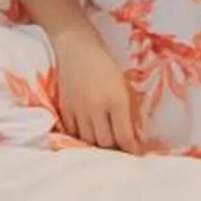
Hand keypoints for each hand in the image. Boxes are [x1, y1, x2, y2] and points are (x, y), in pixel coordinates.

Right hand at [54, 35, 140, 152]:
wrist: (76, 46)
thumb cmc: (106, 64)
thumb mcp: (124, 85)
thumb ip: (130, 112)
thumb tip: (135, 137)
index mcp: (116, 100)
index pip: (125, 136)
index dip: (132, 149)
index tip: (136, 153)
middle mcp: (96, 108)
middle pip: (105, 143)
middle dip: (115, 149)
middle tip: (121, 148)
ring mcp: (78, 109)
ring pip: (88, 140)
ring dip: (98, 144)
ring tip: (105, 143)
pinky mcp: (64, 108)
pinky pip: (73, 132)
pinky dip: (82, 136)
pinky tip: (88, 133)